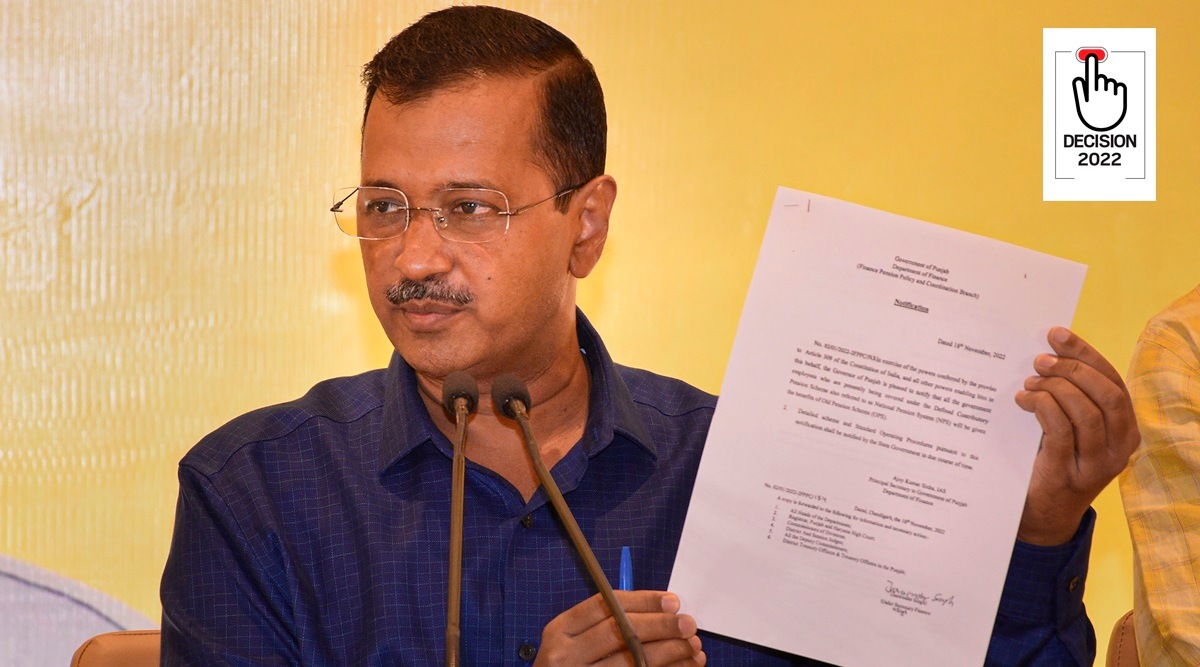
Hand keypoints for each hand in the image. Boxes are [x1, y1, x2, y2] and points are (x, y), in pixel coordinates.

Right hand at [534, 591, 705, 665]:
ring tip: (694, 648)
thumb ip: (611, 622)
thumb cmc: (575, 663)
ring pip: (632, 662)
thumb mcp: (578, 639)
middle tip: (688, 624)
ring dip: (669, 654)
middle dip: (659, 626)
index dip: (641, 602)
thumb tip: (664, 610)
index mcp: (561, 630)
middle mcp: (565, 655)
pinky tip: (684, 666)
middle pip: (619, 633)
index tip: (672, 601)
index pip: (604, 607)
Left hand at [1014, 327, 1137, 545]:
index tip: (1056, 334)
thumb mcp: (1067, 427)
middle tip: (1039, 360)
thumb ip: (1067, 397)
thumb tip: (1046, 353)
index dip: (1085, 353)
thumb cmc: (1052, 460)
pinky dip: (1042, 407)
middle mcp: (1121, 445)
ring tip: (1029, 382)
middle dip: (1071, 368)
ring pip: (1087, 412)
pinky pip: (1061, 431)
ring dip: (1055, 388)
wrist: (1042, 515)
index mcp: (1124, 427)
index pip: (1112, 380)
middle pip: (1106, 393)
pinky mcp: (1071, 474)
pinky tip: (1023, 400)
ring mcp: (1099, 463)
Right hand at [1071, 53, 1127, 131]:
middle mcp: (1098, 95)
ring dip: (1108, 87)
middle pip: (1100, 77)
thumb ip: (1080, 91)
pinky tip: (1114, 100)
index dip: (1089, 63)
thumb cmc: (1091, 122)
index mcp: (1086, 96)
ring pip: (1110, 81)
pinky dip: (1118, 91)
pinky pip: (1120, 87)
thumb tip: (1079, 79)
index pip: (1086, 75)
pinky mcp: (1121, 99)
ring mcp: (1110, 97)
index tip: (1090, 54)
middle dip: (1099, 81)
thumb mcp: (1081, 108)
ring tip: (1104, 101)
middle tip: (1098, 92)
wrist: (1106, 136)